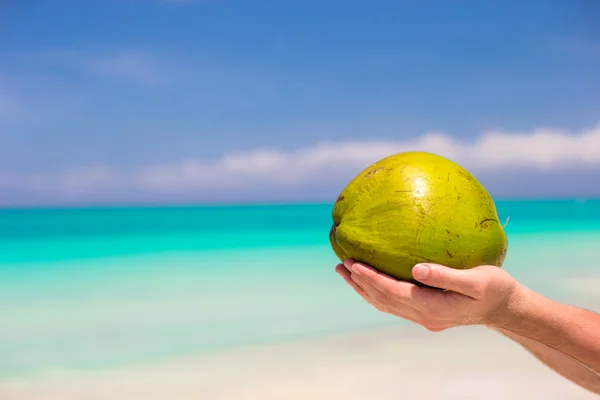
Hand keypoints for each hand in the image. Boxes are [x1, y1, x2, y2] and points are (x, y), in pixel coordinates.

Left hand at [335, 259, 518, 331]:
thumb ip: (446, 276)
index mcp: (433, 307)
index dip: (370, 278)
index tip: (353, 263)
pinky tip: (370, 280)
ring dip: (364, 289)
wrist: (506, 309)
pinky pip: (394, 303)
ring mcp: (424, 317)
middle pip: (382, 300)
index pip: (392, 292)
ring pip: (385, 304)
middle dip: (360, 282)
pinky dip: (378, 291)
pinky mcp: (426, 313)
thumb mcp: (477, 281)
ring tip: (346, 272)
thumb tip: (417, 269)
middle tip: (341, 264)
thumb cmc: (496, 289)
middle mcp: (423, 315)